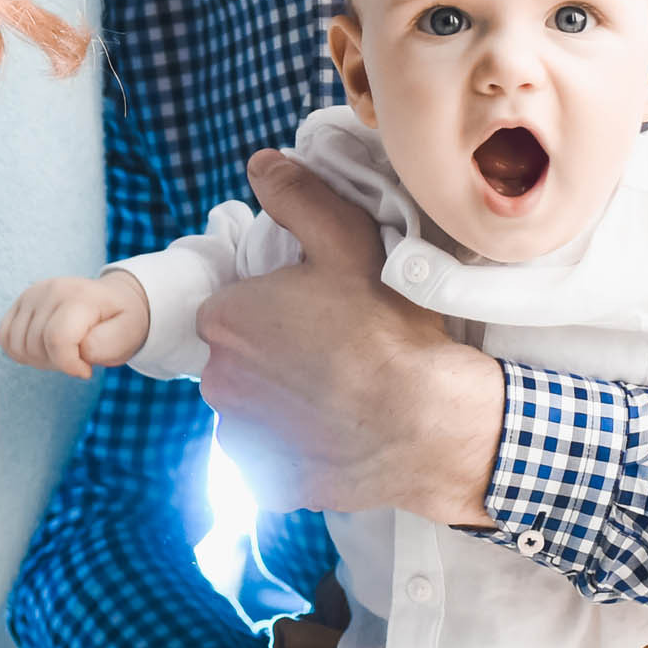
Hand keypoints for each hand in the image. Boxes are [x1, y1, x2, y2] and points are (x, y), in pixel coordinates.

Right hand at [0, 272, 150, 378]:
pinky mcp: (20, 302)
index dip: (70, 365)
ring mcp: (32, 294)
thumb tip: (81, 350)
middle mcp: (51, 290)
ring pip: (17, 345)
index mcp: (80, 297)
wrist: (115, 301)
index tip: (86, 370)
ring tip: (63, 352)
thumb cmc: (121, 322)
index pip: (57, 339)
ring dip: (38, 359)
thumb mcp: (129, 335)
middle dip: (56, 363)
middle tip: (77, 358)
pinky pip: (4, 337)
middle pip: (35, 346)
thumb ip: (108, 345)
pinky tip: (44, 348)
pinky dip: (21, 351)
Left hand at [193, 152, 504, 523]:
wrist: (430, 421)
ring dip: (281, 403)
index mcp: (223, 319)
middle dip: (272, 355)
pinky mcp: (270, 483)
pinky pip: (271, 462)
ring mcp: (242, 439)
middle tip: (333, 349)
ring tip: (339, 393)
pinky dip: (295, 451)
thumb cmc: (388, 327)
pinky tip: (336, 434)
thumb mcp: (347, 240)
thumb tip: (259, 164)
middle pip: (237, 360)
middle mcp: (217, 382)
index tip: (314, 312)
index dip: (271, 309)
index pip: (230, 309)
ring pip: (252, 410)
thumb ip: (296, 197)